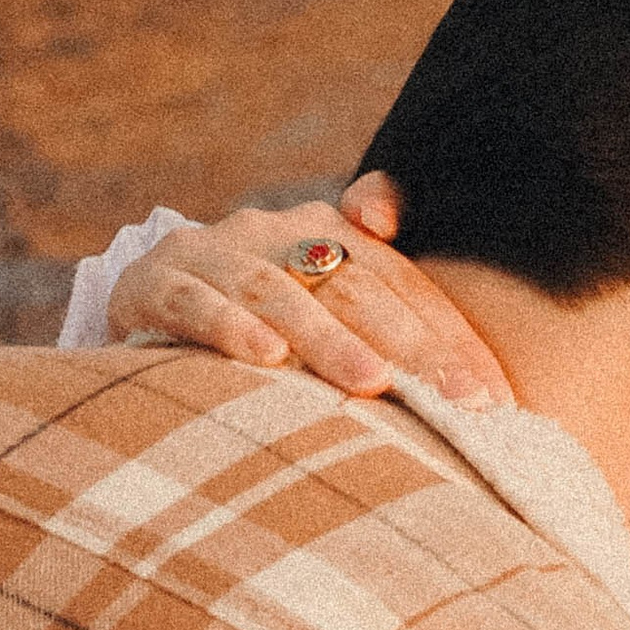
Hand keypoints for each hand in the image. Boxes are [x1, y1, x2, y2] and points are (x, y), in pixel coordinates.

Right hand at [104, 173, 515, 407]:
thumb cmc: (252, 324)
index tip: (491, 397)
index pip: (400, 282)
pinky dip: (229, 326)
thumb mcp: (318, 313)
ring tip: (372, 384)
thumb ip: (388, 312)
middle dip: (407, 345)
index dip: (447, 337)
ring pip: (277, 291)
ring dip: (326, 339)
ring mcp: (209, 252)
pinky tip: (265, 358)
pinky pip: (192, 301)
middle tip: (452, 400)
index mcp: (324, 230)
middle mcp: (271, 230)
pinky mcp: (150, 282)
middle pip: (351, 284)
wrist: (138, 305)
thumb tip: (473, 357)